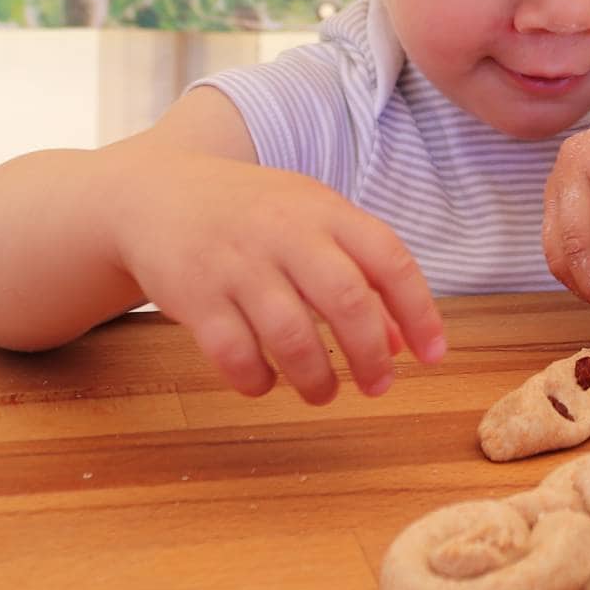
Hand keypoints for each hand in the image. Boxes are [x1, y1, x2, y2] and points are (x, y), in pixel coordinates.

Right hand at [111, 152, 443, 404]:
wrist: (156, 195)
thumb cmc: (254, 215)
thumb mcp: (312, 223)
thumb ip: (358, 273)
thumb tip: (399, 343)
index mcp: (325, 211)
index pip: (389, 260)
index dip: (419, 312)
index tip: (432, 356)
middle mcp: (285, 232)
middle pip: (346, 301)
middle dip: (371, 356)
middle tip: (379, 387)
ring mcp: (237, 263)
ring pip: (291, 335)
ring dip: (316, 378)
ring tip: (324, 394)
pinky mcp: (194, 295)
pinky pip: (234, 353)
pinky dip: (256, 380)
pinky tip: (265, 382)